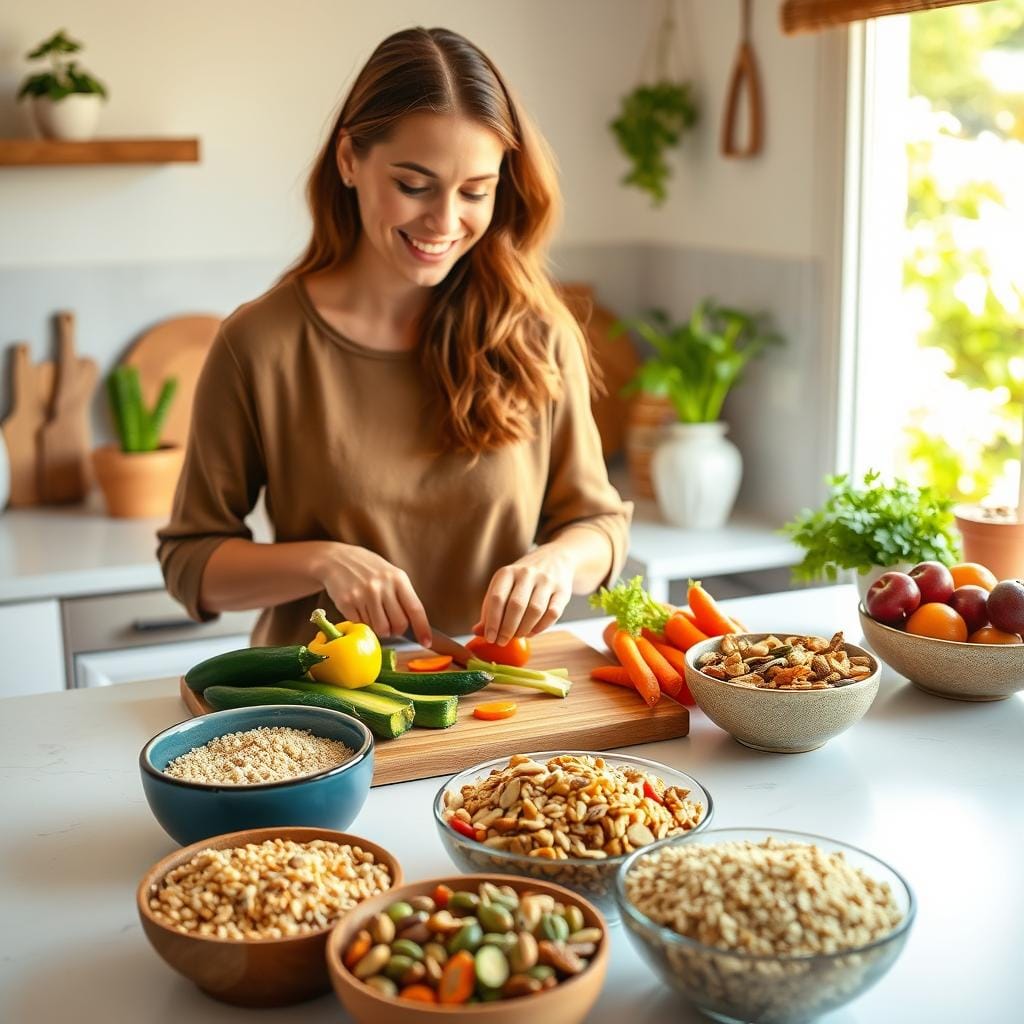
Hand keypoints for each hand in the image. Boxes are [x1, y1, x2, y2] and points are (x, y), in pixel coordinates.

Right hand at [315, 543, 430, 645]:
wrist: (337, 559)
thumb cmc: (369, 569)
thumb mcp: (391, 574)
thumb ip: (402, 596)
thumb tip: (414, 624)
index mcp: (398, 578)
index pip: (415, 609)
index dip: (422, 628)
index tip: (426, 642)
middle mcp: (382, 586)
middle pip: (398, 624)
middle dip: (396, 630)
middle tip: (390, 624)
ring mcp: (363, 595)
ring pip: (380, 629)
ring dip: (379, 628)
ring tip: (373, 615)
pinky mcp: (347, 603)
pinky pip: (361, 625)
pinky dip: (362, 623)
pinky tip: (359, 609)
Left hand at [474, 546, 574, 644]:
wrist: (554, 559)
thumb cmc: (522, 580)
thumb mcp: (503, 586)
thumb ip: (490, 608)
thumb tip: (477, 631)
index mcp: (507, 572)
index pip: (497, 599)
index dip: (492, 622)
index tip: (490, 638)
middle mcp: (527, 574)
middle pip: (516, 606)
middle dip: (507, 629)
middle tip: (502, 641)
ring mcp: (546, 581)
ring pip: (535, 611)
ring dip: (524, 629)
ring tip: (518, 636)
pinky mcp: (562, 590)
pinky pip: (552, 614)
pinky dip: (541, 627)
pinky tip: (532, 631)